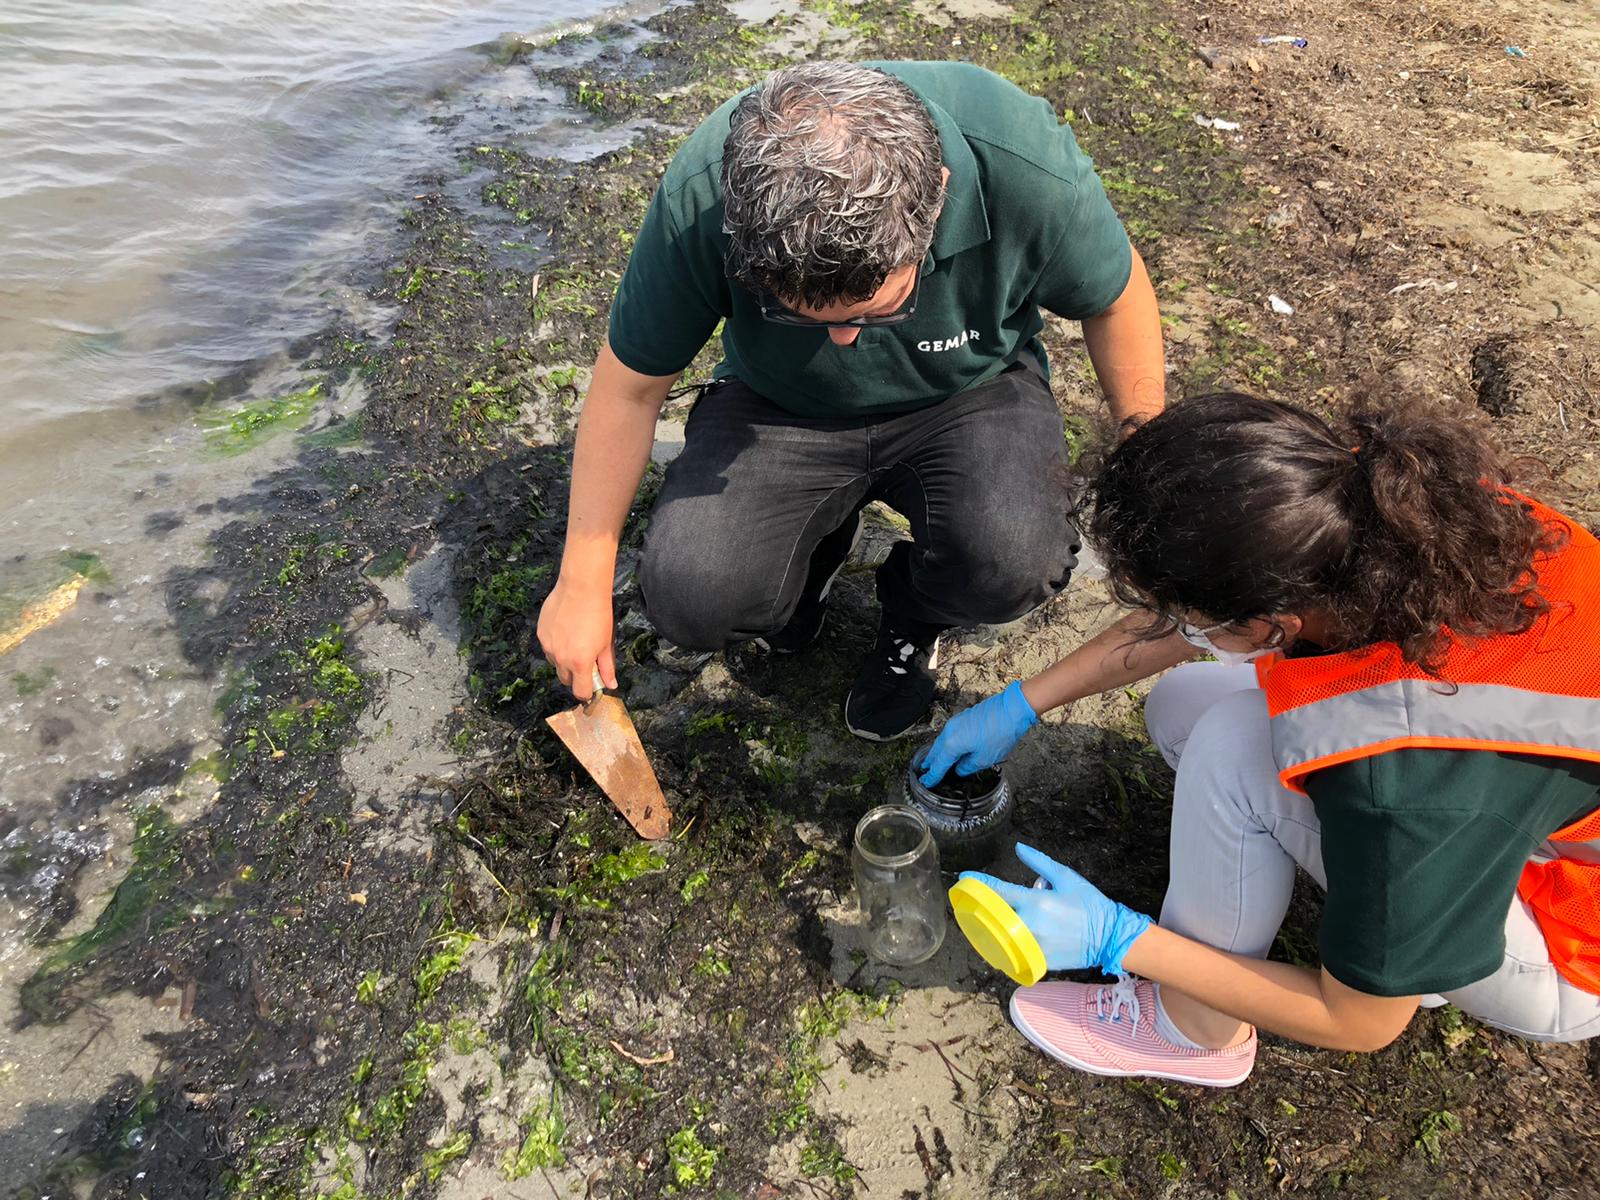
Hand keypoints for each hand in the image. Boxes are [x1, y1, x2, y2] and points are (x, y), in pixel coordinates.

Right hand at [536, 573, 617, 699]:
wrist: (581, 589)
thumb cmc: (597, 614)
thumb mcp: (606, 643)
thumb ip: (607, 667)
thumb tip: (610, 684)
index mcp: (580, 663)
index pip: (580, 692)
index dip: (586, 692)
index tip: (590, 687)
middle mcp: (561, 658)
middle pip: (566, 680)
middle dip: (575, 676)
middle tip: (585, 661)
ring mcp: (548, 646)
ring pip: (555, 663)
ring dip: (564, 660)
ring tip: (575, 641)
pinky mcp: (541, 634)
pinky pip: (548, 648)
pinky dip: (556, 645)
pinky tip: (566, 631)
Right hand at [918, 680, 1037, 786]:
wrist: (1012, 709)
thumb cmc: (1000, 732)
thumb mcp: (984, 759)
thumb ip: (968, 767)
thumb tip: (961, 768)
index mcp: (952, 744)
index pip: (939, 764)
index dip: (933, 776)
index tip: (927, 782)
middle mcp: (950, 731)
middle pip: (936, 751)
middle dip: (930, 762)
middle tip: (925, 770)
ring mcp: (956, 722)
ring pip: (942, 741)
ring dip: (938, 752)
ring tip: (935, 760)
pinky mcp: (964, 717)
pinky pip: (950, 733)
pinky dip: (947, 743)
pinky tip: (951, 747)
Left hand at [961, 843, 1151, 974]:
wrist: (1110, 937)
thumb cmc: (1090, 904)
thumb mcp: (1066, 877)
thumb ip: (1039, 862)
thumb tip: (1018, 847)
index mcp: (1037, 901)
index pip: (998, 891)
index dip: (978, 883)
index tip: (964, 878)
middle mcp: (1031, 925)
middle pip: (992, 916)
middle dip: (978, 907)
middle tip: (969, 902)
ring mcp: (1033, 946)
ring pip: (998, 938)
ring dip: (986, 929)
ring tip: (978, 922)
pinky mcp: (1038, 962)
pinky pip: (1011, 956)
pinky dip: (1002, 948)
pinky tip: (997, 941)